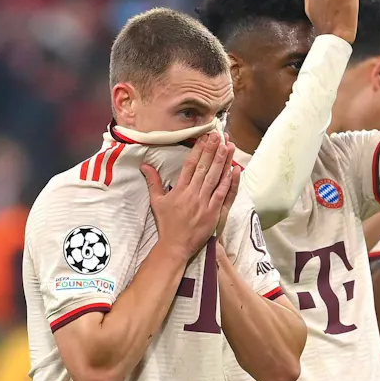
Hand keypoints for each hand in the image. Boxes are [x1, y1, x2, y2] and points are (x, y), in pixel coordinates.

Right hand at [141, 133, 240, 260]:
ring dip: (223, 160)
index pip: (190, 164)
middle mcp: (193, 193)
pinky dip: (229, 181)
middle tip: (219, 134)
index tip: (205, 137)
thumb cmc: (166, 224)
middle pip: (205, 167)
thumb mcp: (157, 201)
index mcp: (179, 189)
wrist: (175, 246)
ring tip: (229, 146)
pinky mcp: (214, 212)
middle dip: (213, 149)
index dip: (199, 149)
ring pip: (216, 177)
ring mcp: (204, 203)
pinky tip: (234, 169)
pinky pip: (223, 193)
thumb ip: (153, 181)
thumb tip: (145, 165)